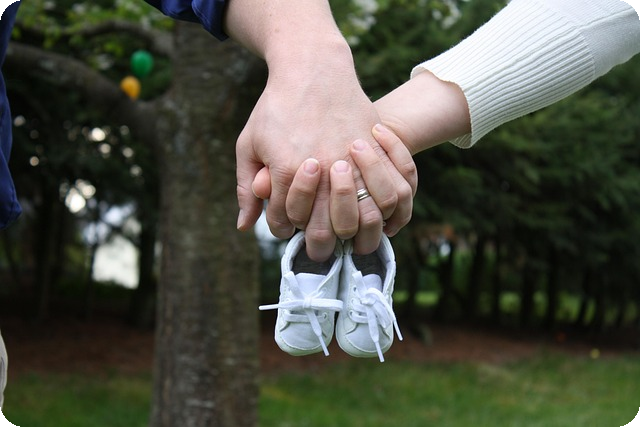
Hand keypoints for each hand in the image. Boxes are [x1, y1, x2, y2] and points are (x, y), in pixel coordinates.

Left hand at [235, 49, 386, 260]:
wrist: (312, 70)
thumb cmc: (276, 107)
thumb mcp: (249, 144)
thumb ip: (245, 188)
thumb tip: (245, 227)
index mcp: (287, 169)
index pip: (284, 221)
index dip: (281, 228)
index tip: (284, 225)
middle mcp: (323, 169)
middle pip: (324, 230)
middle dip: (318, 246)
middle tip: (318, 247)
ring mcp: (353, 159)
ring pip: (362, 218)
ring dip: (354, 232)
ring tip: (347, 233)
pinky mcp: (375, 149)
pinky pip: (392, 191)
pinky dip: (387, 209)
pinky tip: (372, 210)